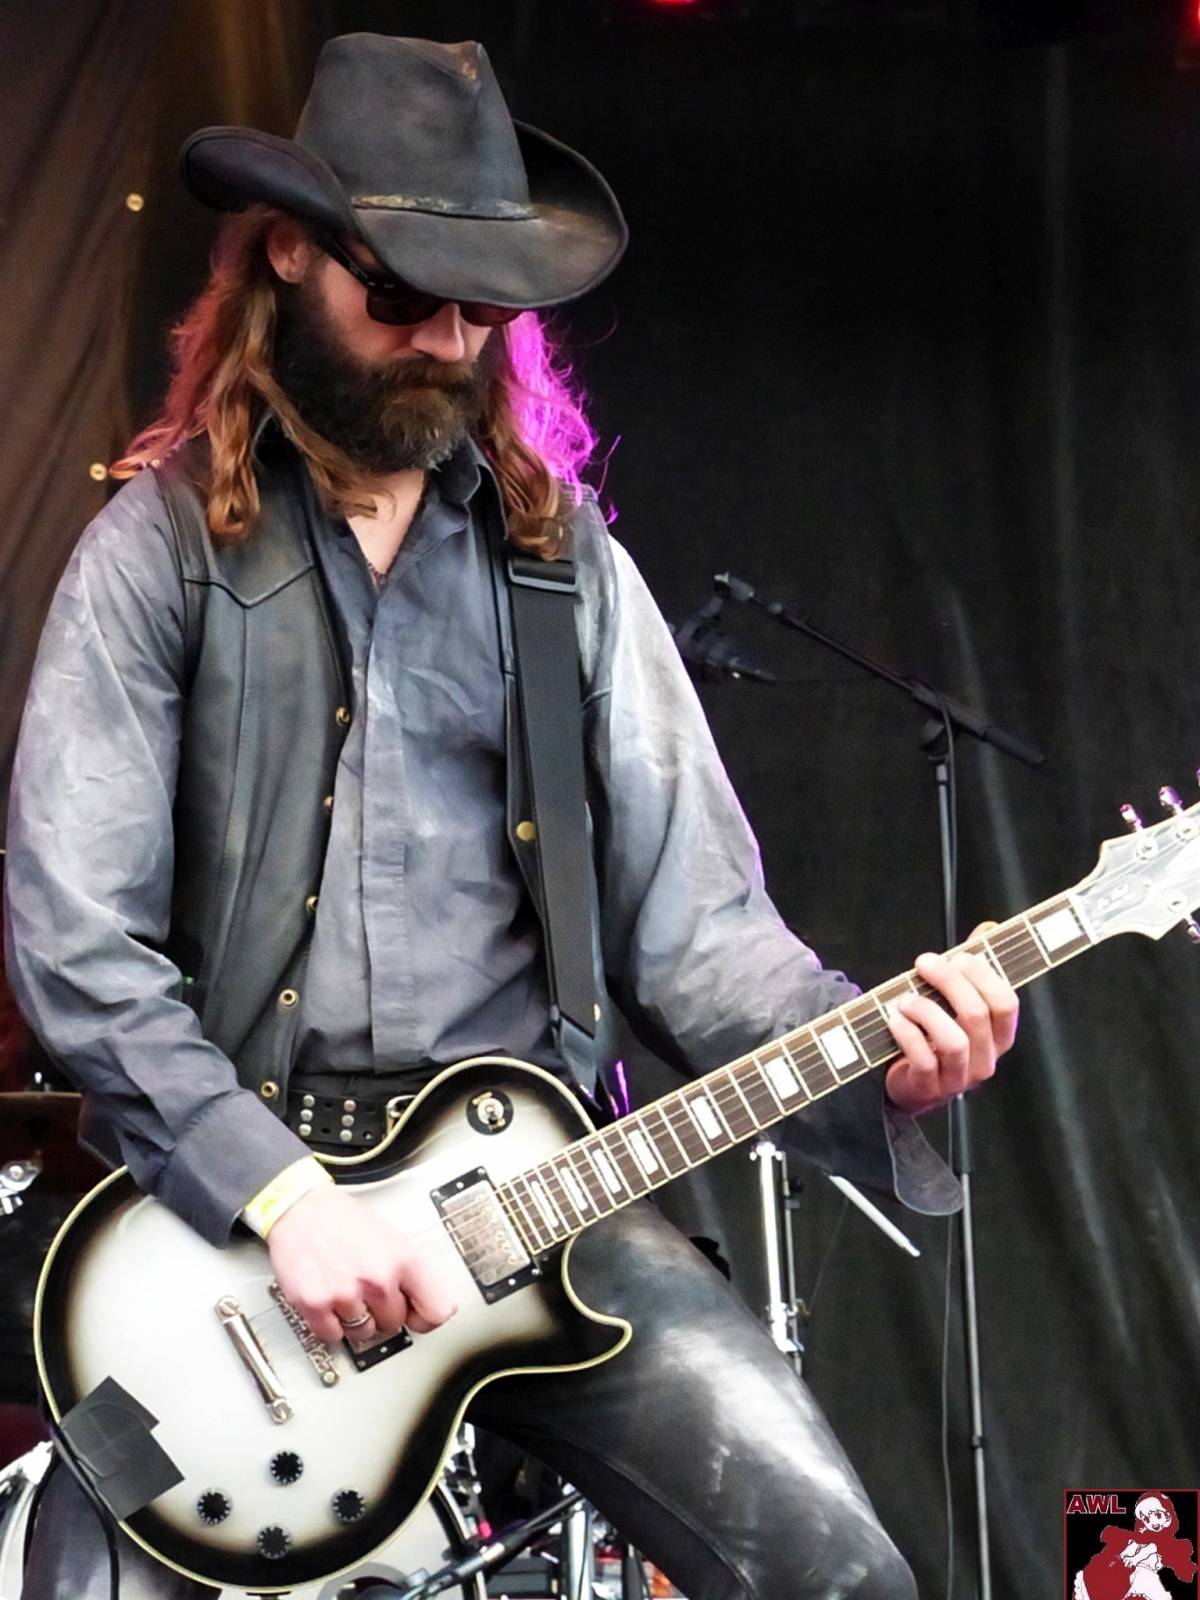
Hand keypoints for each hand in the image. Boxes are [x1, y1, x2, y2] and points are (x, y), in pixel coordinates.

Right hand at [267, 1183, 457, 1344]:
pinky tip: (329, 1300)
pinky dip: (330, 1324)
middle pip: (395, 1324)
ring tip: (347, 1290)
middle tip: (369, 1292)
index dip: (425, 1317)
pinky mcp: (316, 1306)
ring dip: (356, 1318)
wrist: (298, 1207)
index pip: (437, 1311)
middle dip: (383, 1312)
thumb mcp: (390, 1236)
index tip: (417, 1316)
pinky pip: (333, 1336)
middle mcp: (378, 1278)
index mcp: (403, 1258)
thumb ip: (408, 1270)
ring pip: (364, 1333)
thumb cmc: (341, 1218)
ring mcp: (347, 1294)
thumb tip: (421, 1299)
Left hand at [883, 921, 1018, 1114]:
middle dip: (949, 983)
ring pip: (954, 1041)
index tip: (959, 955)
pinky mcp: (930, 1087)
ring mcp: (959, 1076)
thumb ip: (974, 968)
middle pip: (977, 1015)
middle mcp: (985, 1058)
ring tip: (905, 998)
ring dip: (926, 1011)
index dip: (984, 976)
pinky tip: (894, 1018)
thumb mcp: (957, 1002)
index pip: (1006, 1003)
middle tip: (924, 963)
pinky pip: (923, 1060)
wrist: (911, 1082)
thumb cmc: (937, 1035)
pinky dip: (907, 1034)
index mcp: (998, 1035)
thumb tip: (990, 928)